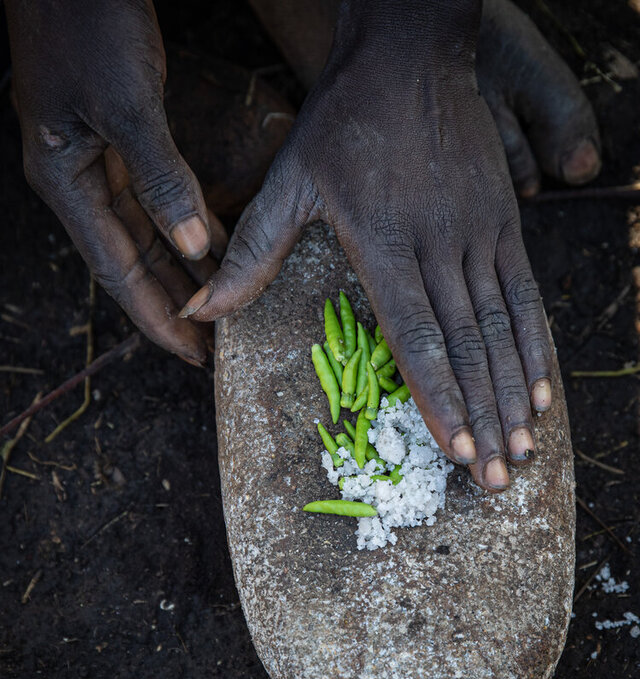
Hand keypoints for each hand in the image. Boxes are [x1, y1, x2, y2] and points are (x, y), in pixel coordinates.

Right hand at [6, 0, 223, 364]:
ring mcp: (95, 161)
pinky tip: (212, 246)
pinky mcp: (117, 140)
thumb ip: (161, 179)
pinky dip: (183, 226)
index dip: (156, 317)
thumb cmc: (86, 22)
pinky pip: (152, 201)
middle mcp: (77, 181)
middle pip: (130, 263)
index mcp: (65, 183)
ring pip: (143, 235)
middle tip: (210, 344)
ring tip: (217, 305)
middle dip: (171, 305)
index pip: (117, 272)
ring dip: (180, 271)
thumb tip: (193, 247)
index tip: (192, 354)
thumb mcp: (126, 105)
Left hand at [182, 0, 552, 490]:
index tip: (458, 451)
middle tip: (497, 480)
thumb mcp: (289, 181)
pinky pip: (525, 294)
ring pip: (501, 329)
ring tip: (524, 450)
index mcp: (385, 243)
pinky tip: (542, 389)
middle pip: (466, 347)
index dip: (439, 397)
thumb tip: (201, 308)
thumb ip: (252, 252)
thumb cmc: (344, 121)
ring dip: (513, 394)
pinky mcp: (504, 220)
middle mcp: (440, 246)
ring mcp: (479, 233)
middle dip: (484, 418)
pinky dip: (535, 346)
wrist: (410, 55)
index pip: (417, 336)